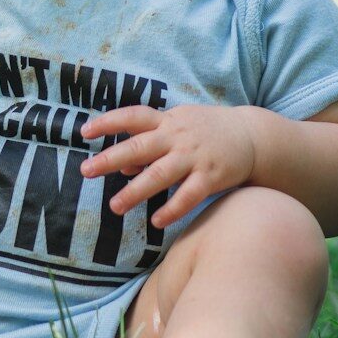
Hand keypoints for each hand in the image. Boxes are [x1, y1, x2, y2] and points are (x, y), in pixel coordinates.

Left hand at [78, 105, 268, 228]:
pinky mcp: (211, 176)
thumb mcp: (177, 128)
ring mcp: (194, 157)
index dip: (109, 122)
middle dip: (110, 158)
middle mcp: (177, 137)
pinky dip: (172, 209)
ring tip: (115, 206)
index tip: (84, 131)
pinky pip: (189, 195)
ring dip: (136, 191)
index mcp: (167, 121)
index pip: (133, 117)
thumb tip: (121, 165)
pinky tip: (156, 221)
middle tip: (86, 170)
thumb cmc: (205, 132)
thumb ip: (150, 144)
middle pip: (140, 147)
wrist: (252, 136)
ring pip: (160, 174)